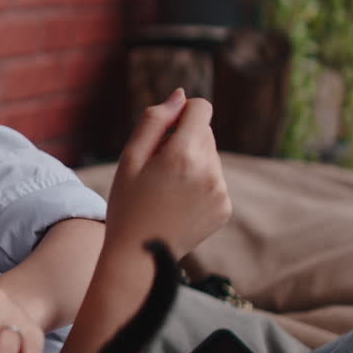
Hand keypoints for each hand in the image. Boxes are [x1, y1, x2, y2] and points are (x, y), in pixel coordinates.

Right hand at [105, 89, 230, 257]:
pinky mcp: (224, 208)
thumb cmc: (127, 204)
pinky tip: (178, 204)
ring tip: (166, 190)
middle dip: (183, 140)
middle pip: (205, 132)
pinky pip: (214, 181)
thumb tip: (181, 96)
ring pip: (210, 157)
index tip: (164, 132)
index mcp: (183, 154)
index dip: (181, 113)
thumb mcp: (130, 158)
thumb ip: (155, 120)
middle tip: (157, 169)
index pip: (201, 108)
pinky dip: (199, 185)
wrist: (139, 256)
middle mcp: (209, 170)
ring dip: (192, 163)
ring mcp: (220, 191)